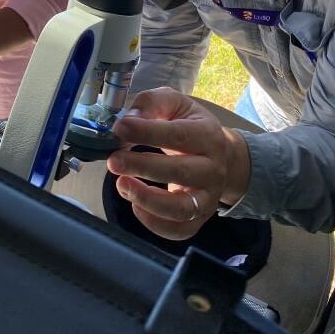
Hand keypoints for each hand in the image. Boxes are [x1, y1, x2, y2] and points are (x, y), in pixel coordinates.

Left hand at [107, 87, 250, 240]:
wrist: (221, 155)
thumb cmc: (190, 125)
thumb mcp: (175, 104)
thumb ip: (152, 103)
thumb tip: (129, 119)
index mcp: (207, 135)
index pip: (178, 135)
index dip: (146, 132)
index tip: (120, 128)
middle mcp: (213, 168)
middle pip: (180, 171)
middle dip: (142, 166)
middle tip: (113, 160)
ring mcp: (208, 196)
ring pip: (182, 208)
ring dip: (147, 199)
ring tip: (122, 184)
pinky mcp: (199, 217)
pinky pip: (180, 230)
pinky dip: (155, 224)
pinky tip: (135, 205)